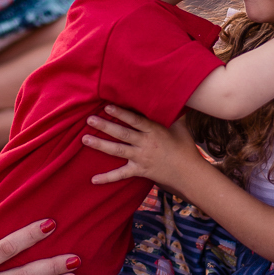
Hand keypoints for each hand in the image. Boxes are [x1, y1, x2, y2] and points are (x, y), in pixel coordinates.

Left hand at [82, 105, 205, 193]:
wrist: (189, 173)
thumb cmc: (185, 148)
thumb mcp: (181, 127)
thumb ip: (175, 112)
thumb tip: (179, 95)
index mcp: (155, 131)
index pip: (135, 120)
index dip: (121, 113)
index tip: (108, 106)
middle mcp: (146, 144)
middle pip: (122, 133)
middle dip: (105, 126)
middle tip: (89, 119)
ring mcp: (141, 158)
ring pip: (118, 150)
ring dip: (100, 145)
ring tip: (84, 139)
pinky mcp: (139, 171)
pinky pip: (121, 174)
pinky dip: (107, 178)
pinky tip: (93, 179)